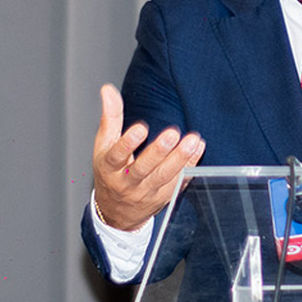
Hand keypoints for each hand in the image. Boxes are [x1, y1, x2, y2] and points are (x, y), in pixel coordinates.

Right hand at [91, 84, 204, 230]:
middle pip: (144, 168)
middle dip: (159, 151)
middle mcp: (128, 183)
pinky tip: (198, 149)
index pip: (117, 156)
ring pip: (165, 177)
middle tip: (172, 133)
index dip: (128, 143)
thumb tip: (108, 90)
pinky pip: (179, 183)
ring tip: (193, 140)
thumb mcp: (104, 146)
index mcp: (110, 168)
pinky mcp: (164, 198)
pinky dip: (190, 166)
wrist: (117, 211)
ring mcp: (147, 193)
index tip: (141, 128)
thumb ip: (109, 118)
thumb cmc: (110, 172)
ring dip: (180, 158)